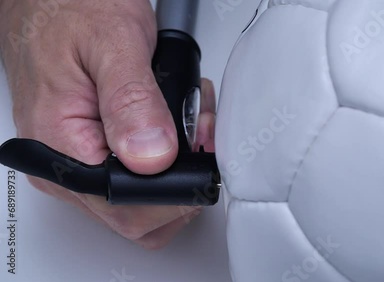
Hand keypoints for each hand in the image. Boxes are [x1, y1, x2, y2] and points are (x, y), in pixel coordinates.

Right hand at [0, 0, 215, 248]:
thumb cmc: (68, 11)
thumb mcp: (112, 44)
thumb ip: (132, 103)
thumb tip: (152, 158)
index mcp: (63, 147)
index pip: (128, 210)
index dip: (177, 194)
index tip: (201, 155)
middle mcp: (67, 165)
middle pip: (141, 214)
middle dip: (185, 178)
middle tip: (199, 131)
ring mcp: (80, 160)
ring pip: (145, 197)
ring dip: (180, 167)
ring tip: (188, 120)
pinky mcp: (94, 150)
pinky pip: (138, 174)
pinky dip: (168, 155)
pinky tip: (173, 123)